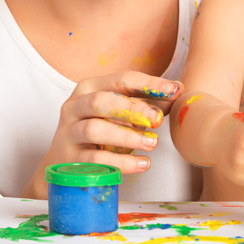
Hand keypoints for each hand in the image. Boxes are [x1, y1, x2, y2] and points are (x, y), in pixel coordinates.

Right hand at [22, 71, 182, 197]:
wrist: (65, 163)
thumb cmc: (101, 130)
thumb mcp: (122, 113)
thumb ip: (149, 103)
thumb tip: (178, 91)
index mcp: (91, 87)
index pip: (121, 80)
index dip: (149, 84)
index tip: (173, 90)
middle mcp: (75, 106)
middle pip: (101, 101)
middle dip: (132, 109)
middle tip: (157, 121)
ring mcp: (68, 132)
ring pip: (94, 130)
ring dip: (126, 136)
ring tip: (152, 144)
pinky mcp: (68, 159)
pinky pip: (94, 160)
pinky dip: (121, 162)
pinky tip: (142, 164)